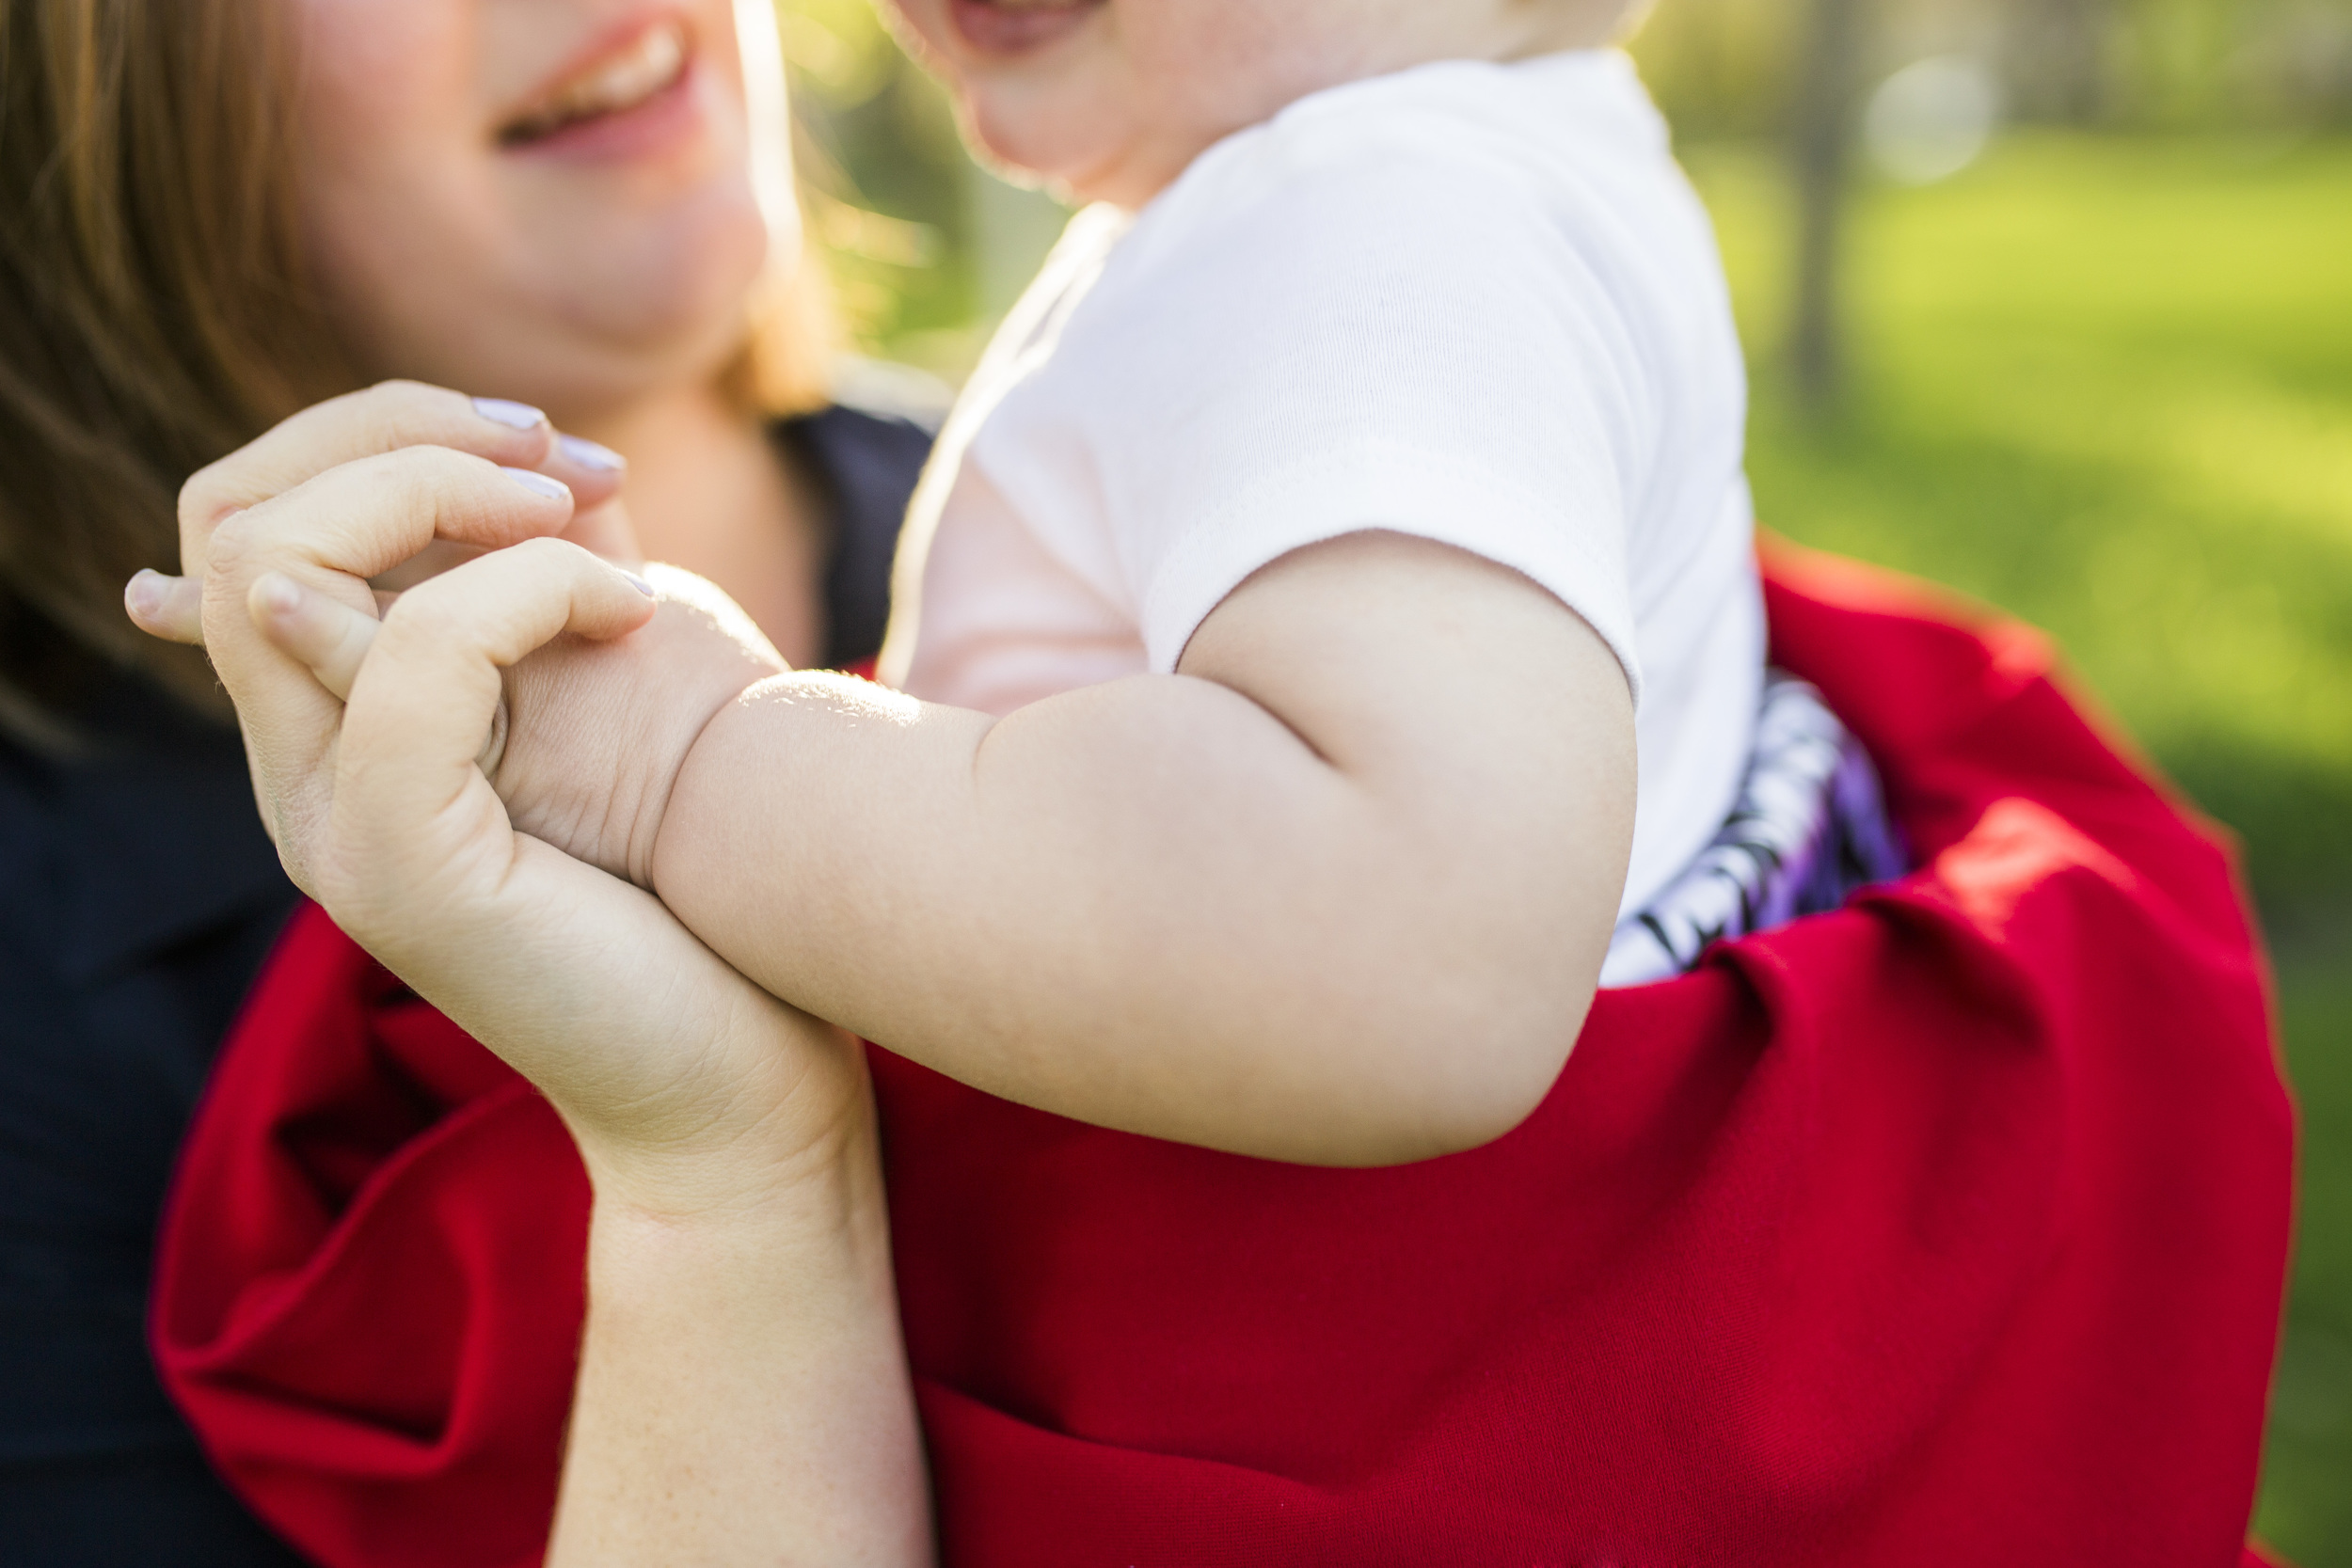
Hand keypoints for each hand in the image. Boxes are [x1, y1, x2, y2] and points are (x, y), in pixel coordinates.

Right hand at [147, 383, 934, 1559]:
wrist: (745, 1087)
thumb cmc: (699, 901)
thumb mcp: (617, 710)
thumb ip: (559, 598)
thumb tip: (564, 471)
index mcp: (336, 734)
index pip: (244, 522)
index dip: (375, 437)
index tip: (556, 455)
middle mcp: (301, 777)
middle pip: (228, 516)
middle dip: (392, 432)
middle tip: (561, 460)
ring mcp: (333, 824)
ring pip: (272, 561)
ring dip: (445, 491)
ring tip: (598, 523)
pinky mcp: (404, 864)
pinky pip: (412, 654)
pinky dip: (526, 590)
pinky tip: (633, 613)